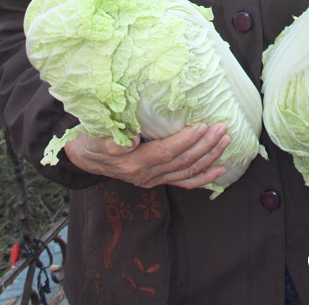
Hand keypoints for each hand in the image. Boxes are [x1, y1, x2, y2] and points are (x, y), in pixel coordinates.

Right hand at [64, 122, 229, 189]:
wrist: (84, 157)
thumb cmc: (90, 141)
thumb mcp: (93, 138)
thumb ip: (110, 141)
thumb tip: (131, 141)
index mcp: (133, 163)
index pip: (165, 152)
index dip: (185, 140)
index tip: (202, 126)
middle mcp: (146, 175)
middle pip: (181, 162)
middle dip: (205, 145)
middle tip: (222, 129)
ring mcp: (153, 180)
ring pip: (187, 171)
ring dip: (209, 157)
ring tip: (225, 141)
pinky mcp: (157, 180)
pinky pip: (184, 182)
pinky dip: (204, 177)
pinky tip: (219, 169)